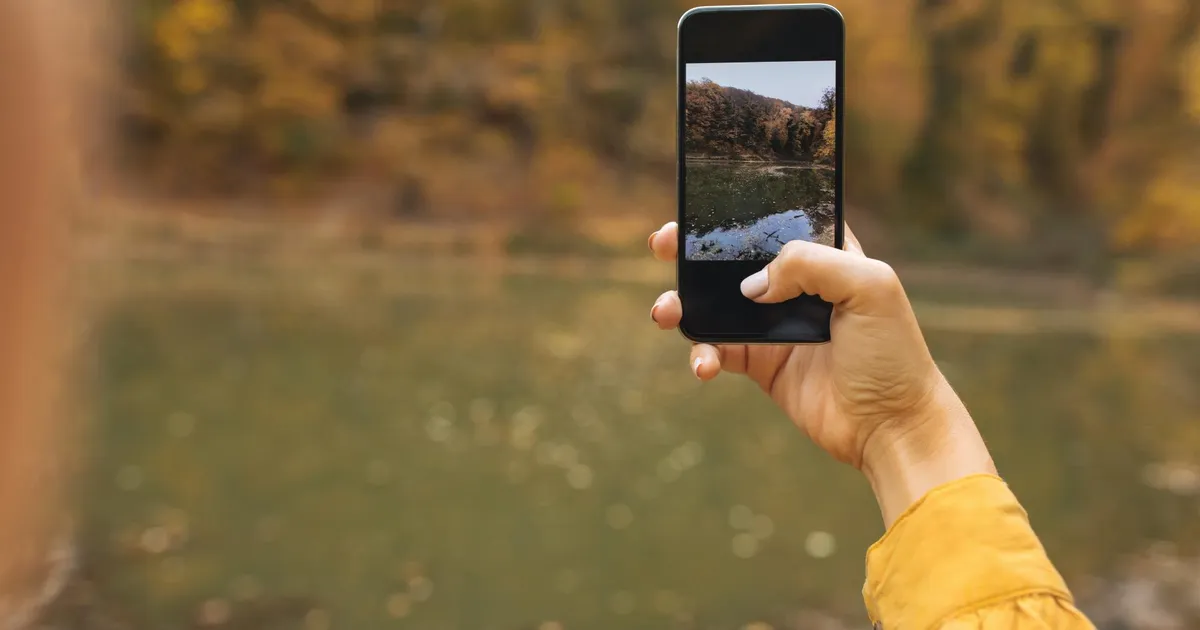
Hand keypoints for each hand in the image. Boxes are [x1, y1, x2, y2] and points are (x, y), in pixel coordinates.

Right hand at [649, 222, 994, 524]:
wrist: (891, 427)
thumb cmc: (893, 354)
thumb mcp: (869, 287)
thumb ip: (808, 264)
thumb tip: (750, 286)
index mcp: (826, 253)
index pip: (774, 218)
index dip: (736, 211)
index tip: (699, 209)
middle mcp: (796, 284)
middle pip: (732, 257)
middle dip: (691, 250)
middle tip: (663, 246)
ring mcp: (774, 324)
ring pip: (714, 303)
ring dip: (684, 304)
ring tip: (667, 313)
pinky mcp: (761, 364)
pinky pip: (716, 350)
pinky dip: (701, 354)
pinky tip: (704, 365)